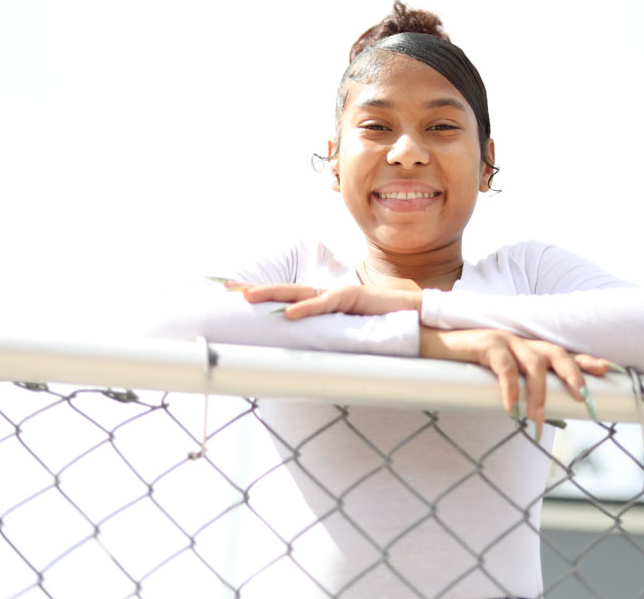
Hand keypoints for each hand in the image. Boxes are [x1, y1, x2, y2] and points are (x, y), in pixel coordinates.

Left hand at [241, 284, 421, 319]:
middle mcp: (327, 295)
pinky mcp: (355, 297)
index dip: (262, 294)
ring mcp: (340, 294)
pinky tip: (288, 314)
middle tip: (227, 290)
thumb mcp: (348, 332)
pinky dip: (307, 309)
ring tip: (247, 298)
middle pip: (285, 290)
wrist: (416, 316)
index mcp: (324, 302)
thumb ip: (328, 336)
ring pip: (299, 293)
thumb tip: (305, 352)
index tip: (234, 294)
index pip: (287, 296)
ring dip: (271, 295)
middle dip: (255, 290)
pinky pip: (326, 303)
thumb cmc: (383, 324)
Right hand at [419, 327, 607, 427]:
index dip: (585, 361)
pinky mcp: (487, 344)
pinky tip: (511, 408)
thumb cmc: (468, 366)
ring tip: (538, 419)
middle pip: (557, 354)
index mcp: (528, 348)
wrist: (433, 346)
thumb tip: (538, 413)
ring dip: (539, 394)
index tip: (607, 371)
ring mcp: (505, 340)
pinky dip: (511, 389)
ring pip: (534, 364)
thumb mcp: (499, 376)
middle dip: (573, 375)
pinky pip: (505, 368)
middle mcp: (522, 341)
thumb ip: (519, 386)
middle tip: (582, 398)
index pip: (563, 353)